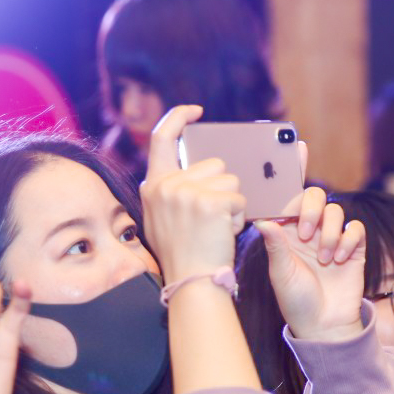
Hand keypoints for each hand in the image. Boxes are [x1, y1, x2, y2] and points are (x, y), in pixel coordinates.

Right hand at [140, 105, 246, 284]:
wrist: (191, 281)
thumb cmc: (183, 255)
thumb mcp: (162, 218)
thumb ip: (171, 191)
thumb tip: (194, 170)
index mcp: (154, 185)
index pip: (161, 137)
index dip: (178, 117)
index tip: (195, 111)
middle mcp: (167, 185)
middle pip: (214, 164)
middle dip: (221, 188)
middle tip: (210, 220)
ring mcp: (187, 192)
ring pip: (231, 180)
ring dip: (231, 203)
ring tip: (215, 229)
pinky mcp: (211, 202)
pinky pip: (238, 198)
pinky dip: (238, 217)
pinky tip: (224, 233)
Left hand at [253, 185, 367, 341]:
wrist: (324, 326)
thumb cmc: (296, 301)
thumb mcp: (281, 273)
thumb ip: (275, 245)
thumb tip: (262, 220)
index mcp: (287, 233)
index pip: (289, 197)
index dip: (294, 171)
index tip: (297, 148)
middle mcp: (310, 231)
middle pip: (315, 197)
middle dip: (312, 209)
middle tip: (306, 232)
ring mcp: (332, 238)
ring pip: (336, 211)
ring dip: (329, 232)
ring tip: (324, 258)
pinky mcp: (354, 248)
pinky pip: (355, 228)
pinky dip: (348, 240)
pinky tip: (339, 259)